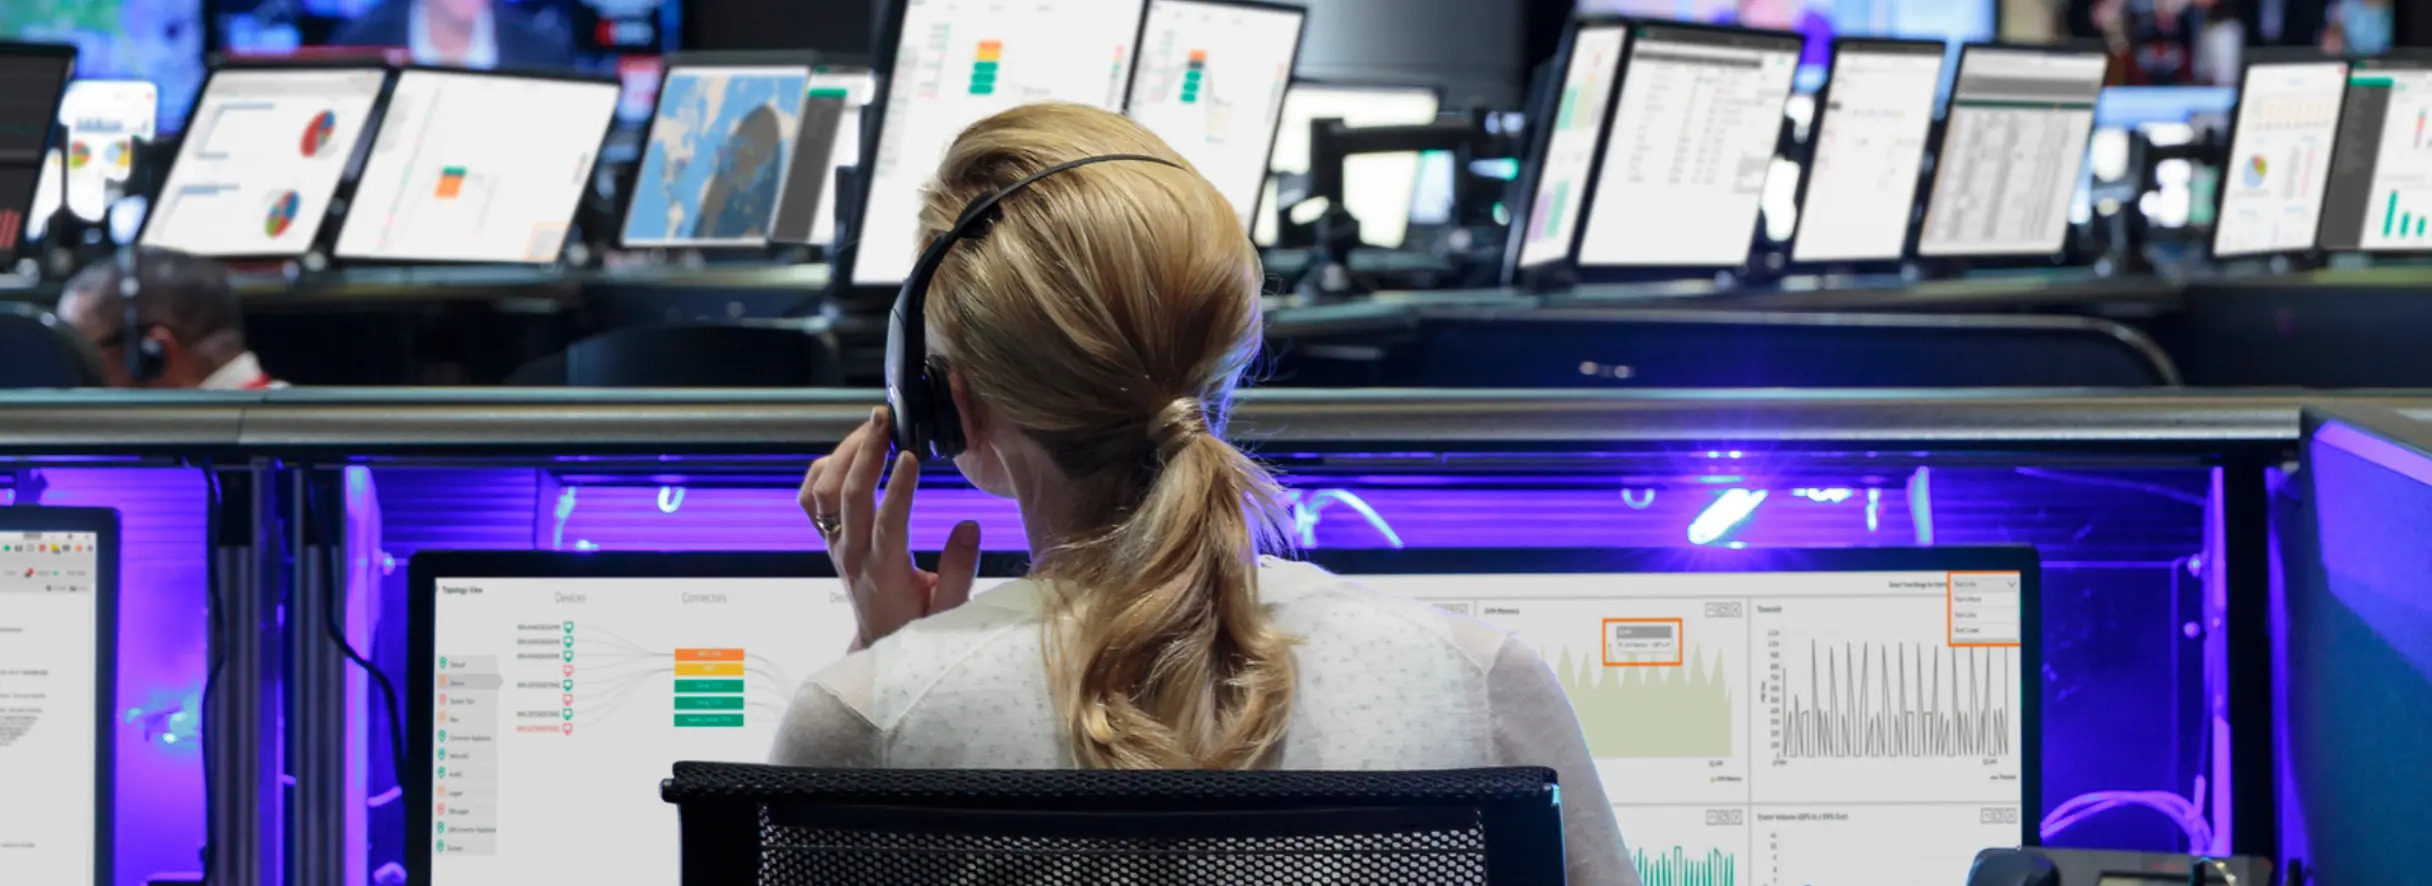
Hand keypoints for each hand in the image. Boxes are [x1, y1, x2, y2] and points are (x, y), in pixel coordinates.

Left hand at [800, 407, 982, 651]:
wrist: (880, 645)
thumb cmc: (919, 626)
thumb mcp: (950, 609)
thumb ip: (960, 569)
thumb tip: (968, 525)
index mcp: (886, 572)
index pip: (888, 523)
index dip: (898, 488)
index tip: (912, 455)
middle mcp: (853, 554)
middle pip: (848, 496)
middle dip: (866, 452)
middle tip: (886, 419)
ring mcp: (835, 545)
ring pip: (823, 492)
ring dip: (844, 454)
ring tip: (871, 427)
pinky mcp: (829, 539)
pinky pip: (811, 499)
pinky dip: (823, 470)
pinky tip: (847, 452)